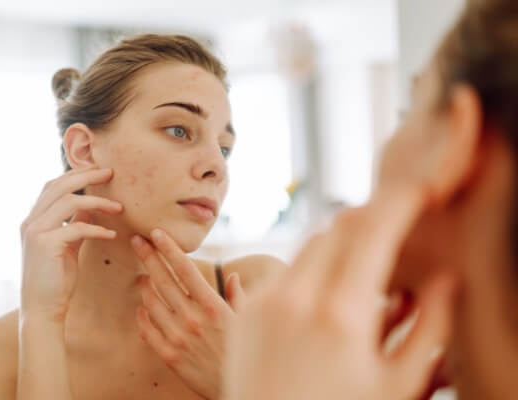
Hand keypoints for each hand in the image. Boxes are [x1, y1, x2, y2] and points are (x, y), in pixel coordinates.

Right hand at [20, 167, 122, 322]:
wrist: (42, 310)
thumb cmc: (56, 280)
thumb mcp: (67, 246)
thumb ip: (74, 225)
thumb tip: (89, 207)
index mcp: (33, 220)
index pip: (52, 186)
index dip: (75, 174)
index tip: (99, 171)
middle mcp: (30, 222)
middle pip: (59, 185)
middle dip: (86, 176)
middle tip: (111, 173)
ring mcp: (35, 232)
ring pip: (68, 202)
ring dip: (97, 201)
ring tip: (118, 207)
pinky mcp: (46, 245)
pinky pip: (76, 227)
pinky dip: (97, 228)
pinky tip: (112, 234)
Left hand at [131, 229, 244, 399]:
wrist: (238, 393)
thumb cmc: (245, 353)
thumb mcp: (249, 322)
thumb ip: (238, 296)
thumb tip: (232, 276)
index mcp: (213, 306)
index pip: (185, 269)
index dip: (169, 248)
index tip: (157, 233)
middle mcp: (193, 319)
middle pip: (163, 280)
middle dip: (148, 257)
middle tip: (136, 241)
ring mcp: (178, 338)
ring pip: (151, 303)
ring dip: (144, 285)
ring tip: (142, 275)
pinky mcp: (169, 356)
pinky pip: (148, 330)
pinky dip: (142, 315)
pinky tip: (141, 307)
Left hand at [224, 184, 457, 399]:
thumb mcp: (398, 385)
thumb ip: (430, 327)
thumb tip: (447, 279)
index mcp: (341, 315)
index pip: (373, 229)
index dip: (400, 200)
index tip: (419, 190)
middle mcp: (296, 299)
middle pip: (339, 226)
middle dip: (372, 217)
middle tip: (396, 226)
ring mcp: (264, 303)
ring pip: (309, 243)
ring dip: (341, 242)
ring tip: (364, 269)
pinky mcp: (244, 312)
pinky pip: (284, 270)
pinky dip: (312, 269)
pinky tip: (327, 298)